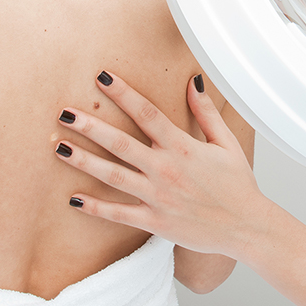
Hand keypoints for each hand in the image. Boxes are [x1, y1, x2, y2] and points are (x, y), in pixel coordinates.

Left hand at [54, 72, 265, 257]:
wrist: (246, 227)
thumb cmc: (238, 184)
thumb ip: (206, 113)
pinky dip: (96, 207)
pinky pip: (119, 214)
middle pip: (121, 143)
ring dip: (84, 161)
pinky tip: (74, 198)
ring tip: (59, 148)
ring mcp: (158, 197)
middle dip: (90, 126)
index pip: (147, 113)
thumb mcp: (226, 143)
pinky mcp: (155, 222)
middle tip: (65, 113)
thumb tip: (193, 81)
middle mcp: (166, 170)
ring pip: (114, 176)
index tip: (102, 78)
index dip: (123, 93)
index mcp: (183, 147)